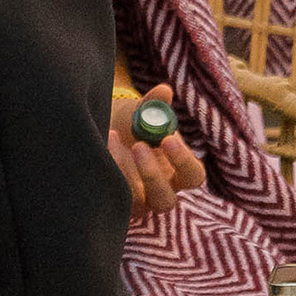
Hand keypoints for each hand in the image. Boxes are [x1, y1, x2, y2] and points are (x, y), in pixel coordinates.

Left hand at [108, 86, 206, 220]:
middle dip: (151, 175)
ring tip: (113, 138)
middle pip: (166, 201)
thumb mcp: (144, 111)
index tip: (168, 139)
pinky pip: (114, 198)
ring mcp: (138, 201)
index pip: (193, 175)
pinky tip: (102, 146)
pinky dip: (108, 173)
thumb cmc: (134, 122)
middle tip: (138, 145)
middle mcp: (161, 190)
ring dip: (125, 173)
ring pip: (138, 204)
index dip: (183, 161)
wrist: (108, 128)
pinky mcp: (116, 202)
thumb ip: (154, 103)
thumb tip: (163, 92)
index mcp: (178, 170)